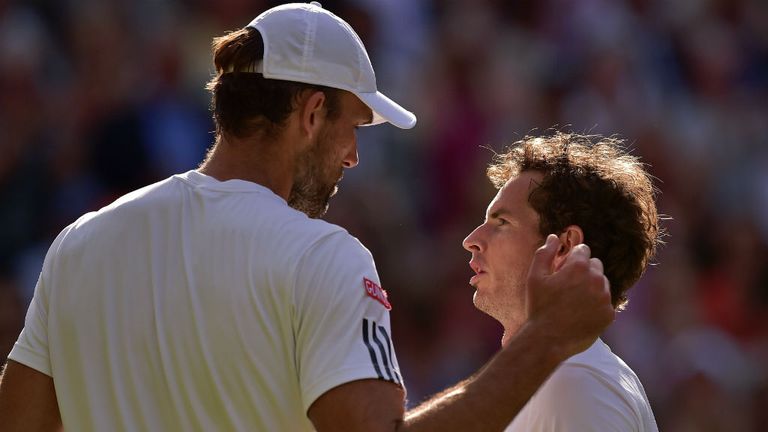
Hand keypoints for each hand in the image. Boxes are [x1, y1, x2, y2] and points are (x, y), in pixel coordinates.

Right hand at [524, 234, 614, 358]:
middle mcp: (596, 279)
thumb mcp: (535, 277)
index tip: (564, 268)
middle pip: (595, 265)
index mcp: (578, 267)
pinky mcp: (609, 314)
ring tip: (574, 301)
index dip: (572, 258)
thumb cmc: (539, 307)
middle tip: (568, 286)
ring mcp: (605, 298)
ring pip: (602, 283)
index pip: (583, 250)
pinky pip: (605, 303)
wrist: (548, 339)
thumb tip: (554, 237)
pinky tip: (580, 313)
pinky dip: (596, 305)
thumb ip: (544, 253)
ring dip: (592, 287)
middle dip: (584, 271)